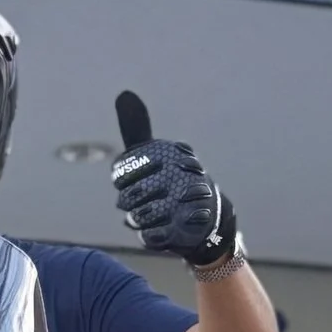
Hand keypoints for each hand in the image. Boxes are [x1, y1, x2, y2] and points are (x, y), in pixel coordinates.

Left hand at [111, 134, 240, 270]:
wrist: (207, 215)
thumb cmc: (173, 180)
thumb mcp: (157, 153)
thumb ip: (138, 130)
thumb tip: (124, 95)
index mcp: (174, 155)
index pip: (128, 168)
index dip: (124, 178)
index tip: (127, 180)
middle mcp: (183, 176)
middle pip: (131, 194)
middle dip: (128, 200)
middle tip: (134, 201)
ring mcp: (185, 203)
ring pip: (139, 216)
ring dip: (136, 218)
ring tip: (142, 215)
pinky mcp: (185, 229)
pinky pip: (150, 236)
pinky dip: (147, 234)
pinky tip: (152, 228)